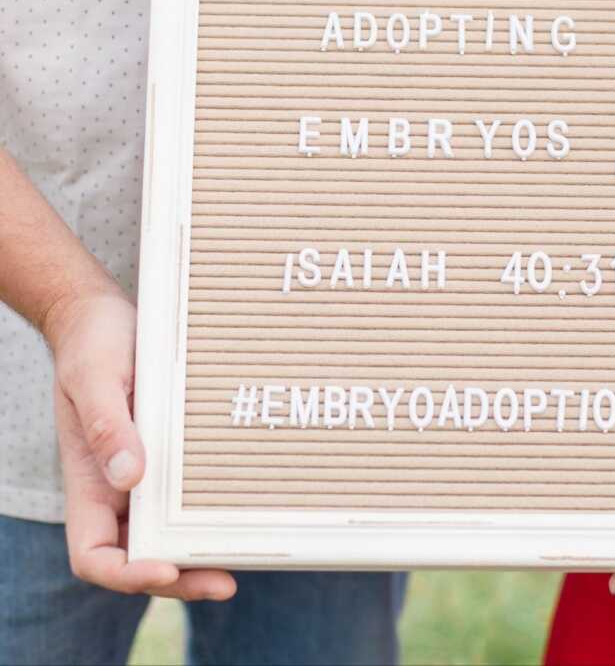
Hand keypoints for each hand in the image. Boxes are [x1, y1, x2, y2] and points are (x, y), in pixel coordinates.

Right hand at [49, 290, 235, 599]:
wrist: (101, 315)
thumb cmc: (92, 344)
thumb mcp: (95, 377)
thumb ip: (108, 426)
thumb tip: (130, 477)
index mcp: (87, 480)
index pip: (94, 554)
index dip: (126, 574)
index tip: (164, 570)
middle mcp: (113, 487)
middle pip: (139, 555)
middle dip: (179, 577)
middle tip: (225, 582)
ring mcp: (140, 473)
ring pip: (166, 531)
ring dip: (198, 551)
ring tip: (245, 556)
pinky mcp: (166, 452)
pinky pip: (184, 493)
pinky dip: (207, 511)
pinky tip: (242, 510)